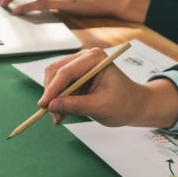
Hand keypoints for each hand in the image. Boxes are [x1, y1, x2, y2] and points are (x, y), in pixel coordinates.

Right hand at [39, 48, 177, 126]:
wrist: (133, 105)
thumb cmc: (124, 103)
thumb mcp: (100, 107)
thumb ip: (75, 106)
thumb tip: (51, 106)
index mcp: (95, 58)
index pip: (66, 71)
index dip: (53, 89)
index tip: (44, 105)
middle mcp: (84, 58)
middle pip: (55, 72)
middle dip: (51, 94)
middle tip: (51, 114)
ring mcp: (77, 66)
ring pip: (52, 80)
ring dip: (52, 99)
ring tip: (58, 118)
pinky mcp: (73, 77)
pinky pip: (57, 87)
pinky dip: (56, 101)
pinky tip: (61, 114)